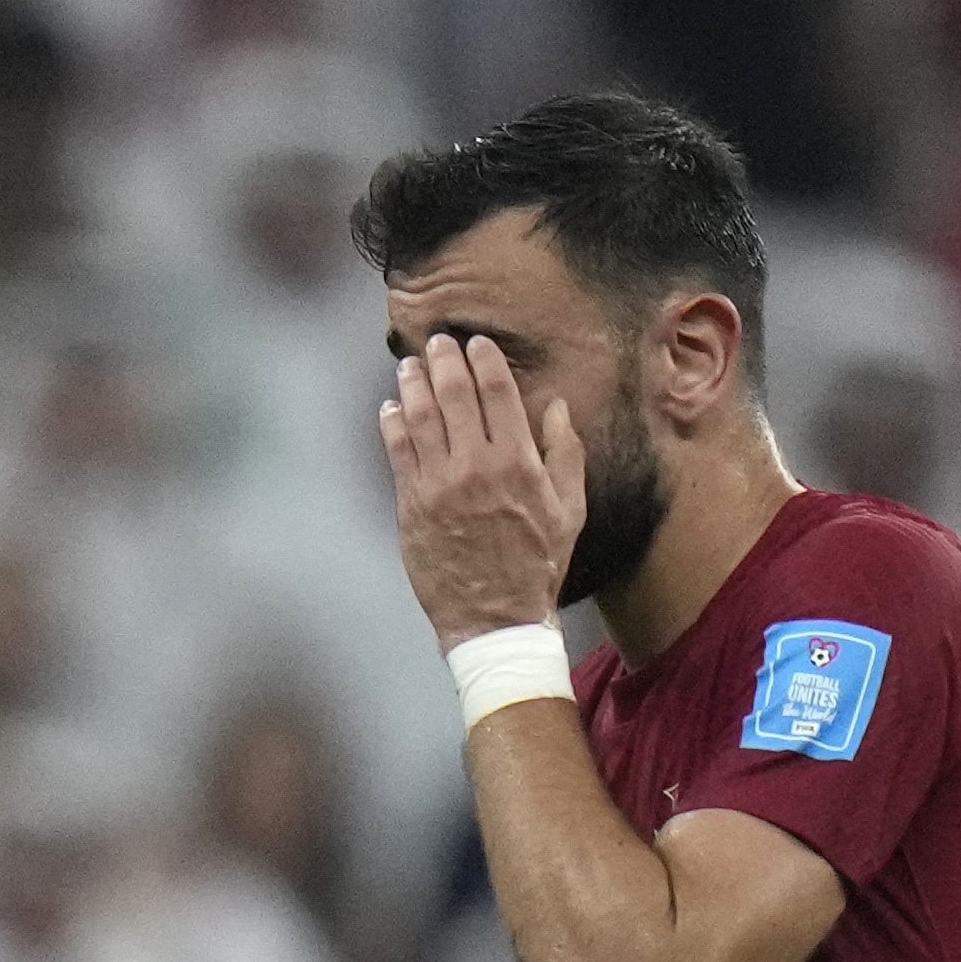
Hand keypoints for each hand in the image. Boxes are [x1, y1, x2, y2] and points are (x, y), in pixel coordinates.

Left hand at [379, 331, 592, 645]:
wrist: (494, 618)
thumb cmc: (536, 565)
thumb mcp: (569, 510)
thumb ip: (564, 453)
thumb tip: (557, 406)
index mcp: (517, 462)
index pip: (497, 391)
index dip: (484, 360)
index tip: (477, 344)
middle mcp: (475, 466)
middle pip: (454, 395)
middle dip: (443, 361)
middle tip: (437, 343)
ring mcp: (438, 485)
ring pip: (420, 418)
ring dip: (412, 385)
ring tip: (410, 365)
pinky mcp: (410, 506)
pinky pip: (397, 453)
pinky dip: (392, 425)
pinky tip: (391, 408)